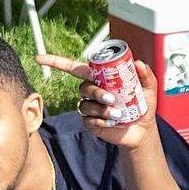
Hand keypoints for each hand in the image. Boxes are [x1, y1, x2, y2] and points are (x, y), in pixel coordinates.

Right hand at [36, 54, 158, 148]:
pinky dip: (100, 120)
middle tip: (112, 98)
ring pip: (85, 104)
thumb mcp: (148, 88)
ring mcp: (88, 108)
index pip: (73, 68)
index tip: (39, 59)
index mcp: (99, 78)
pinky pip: (88, 120)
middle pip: (83, 87)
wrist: (142, 130)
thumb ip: (146, 75)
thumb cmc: (142, 106)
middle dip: (96, 92)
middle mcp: (90, 92)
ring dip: (101, 109)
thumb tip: (138, 63)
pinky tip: (112, 122)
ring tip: (118, 114)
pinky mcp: (90, 122)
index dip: (55, 62)